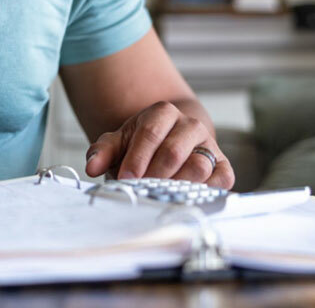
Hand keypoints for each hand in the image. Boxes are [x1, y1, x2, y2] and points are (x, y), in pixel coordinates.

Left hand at [83, 101, 234, 187]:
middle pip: (173, 152)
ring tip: (161, 199)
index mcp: (163, 113)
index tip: (124, 179)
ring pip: (198, 166)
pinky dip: (206, 192)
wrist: (170, 142)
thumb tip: (92, 167)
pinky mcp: (223, 166)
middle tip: (141, 192)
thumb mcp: (119, 142)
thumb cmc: (142, 145)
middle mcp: (190, 126)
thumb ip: (102, 151)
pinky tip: (186, 200)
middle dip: (154, 176)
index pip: (150, 133)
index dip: (136, 159)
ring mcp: (209, 145)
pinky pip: (221, 180)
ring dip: (177, 186)